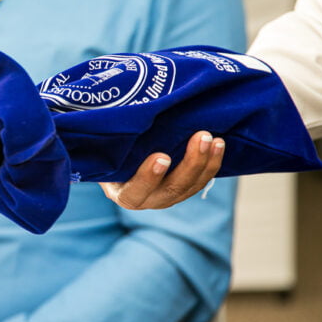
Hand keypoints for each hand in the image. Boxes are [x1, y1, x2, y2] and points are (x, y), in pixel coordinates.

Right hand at [100, 131, 224, 209]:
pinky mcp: (180, 189)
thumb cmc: (106, 149)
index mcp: (121, 193)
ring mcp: (165, 196)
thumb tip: (106, 121)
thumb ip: (109, 142)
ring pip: (190, 187)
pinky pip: (199, 181)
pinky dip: (211, 164)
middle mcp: (145, 200)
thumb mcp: (102, 148)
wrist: (116, 156)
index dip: (148, 177)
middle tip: (202, 137)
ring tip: (215, 139)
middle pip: (171, 190)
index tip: (162, 157)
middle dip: (190, 164)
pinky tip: (219, 144)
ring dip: (205, 163)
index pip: (135, 191)